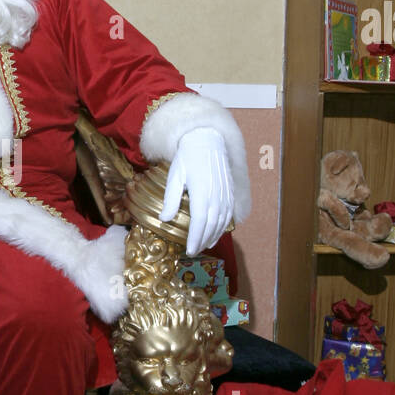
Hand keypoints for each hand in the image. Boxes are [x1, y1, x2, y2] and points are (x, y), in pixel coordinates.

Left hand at [160, 127, 233, 254]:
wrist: (207, 142)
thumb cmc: (187, 158)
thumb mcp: (174, 176)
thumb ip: (171, 199)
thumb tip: (164, 219)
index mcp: (201, 192)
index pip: (199, 222)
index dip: (195, 238)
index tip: (189, 251)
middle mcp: (216, 196)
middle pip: (211, 226)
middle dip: (202, 241)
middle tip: (193, 252)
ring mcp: (225, 195)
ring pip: (221, 222)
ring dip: (213, 237)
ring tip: (203, 247)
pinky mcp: (230, 193)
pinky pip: (228, 215)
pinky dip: (222, 227)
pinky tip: (215, 234)